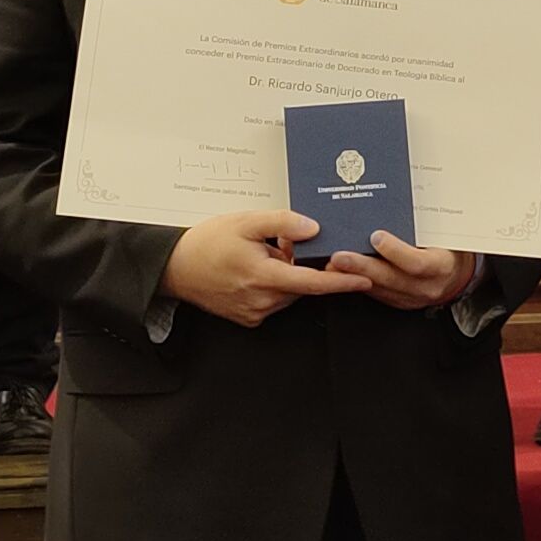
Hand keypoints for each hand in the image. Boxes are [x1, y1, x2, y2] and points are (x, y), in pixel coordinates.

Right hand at [164, 210, 368, 326]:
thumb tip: (313, 228)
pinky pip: (274, 301)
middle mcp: (261, 300)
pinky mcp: (249, 318)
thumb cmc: (207, 244)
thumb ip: (282, 223)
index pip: (313, 282)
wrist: (175, 268)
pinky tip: (255, 270)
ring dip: (287, 275)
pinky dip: (274, 285)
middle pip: (302, 285)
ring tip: (262, 255)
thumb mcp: (246, 222)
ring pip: (289, 292)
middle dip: (303, 265)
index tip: (365, 279)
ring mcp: (255, 312)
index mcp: (263, 276)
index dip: (342, 281)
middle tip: (282, 244)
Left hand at [327, 232, 477, 311]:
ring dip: (353, 277)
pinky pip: (376, 293)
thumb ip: (426, 222)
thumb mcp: (446, 234)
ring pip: (379, 289)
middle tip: (338, 256)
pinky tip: (341, 273)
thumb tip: (404, 197)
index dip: (395, 251)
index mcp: (442, 266)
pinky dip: (357, 282)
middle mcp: (426, 286)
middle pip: (391, 278)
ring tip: (332, 264)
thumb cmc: (450, 247)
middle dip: (362, 267)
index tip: (376, 237)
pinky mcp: (399, 302)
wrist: (458, 275)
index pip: (417, 263)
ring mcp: (411, 298)